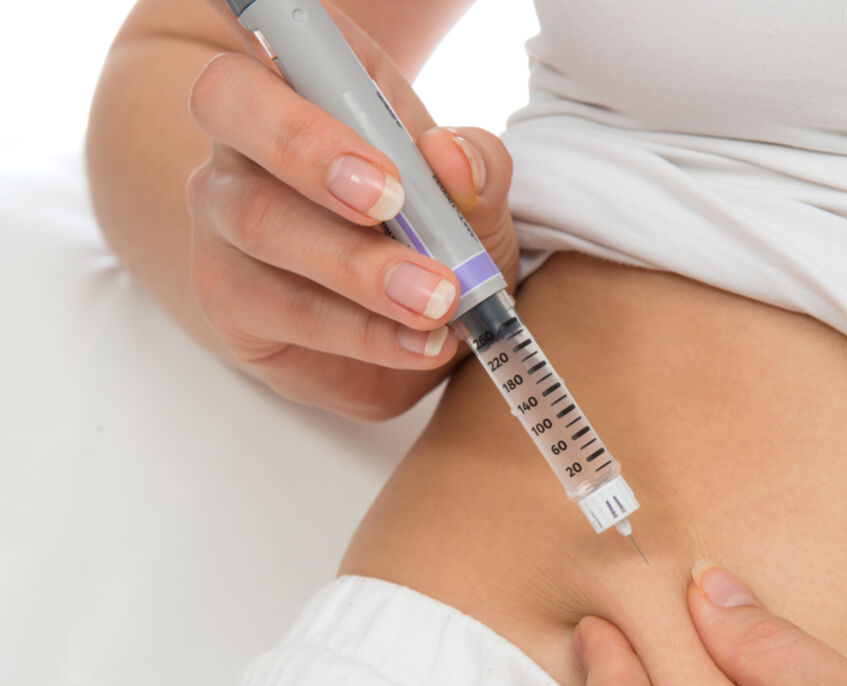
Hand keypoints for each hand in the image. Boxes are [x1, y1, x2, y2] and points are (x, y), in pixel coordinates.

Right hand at [185, 1, 517, 419]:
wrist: (410, 336)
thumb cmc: (433, 239)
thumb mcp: (475, 199)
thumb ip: (476, 167)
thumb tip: (451, 156)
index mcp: (309, 82)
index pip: (278, 31)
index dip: (316, 69)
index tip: (384, 154)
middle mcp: (246, 137)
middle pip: (231, 108)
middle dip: (312, 154)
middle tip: (391, 206)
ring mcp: (221, 216)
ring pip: (258, 221)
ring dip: (357, 267)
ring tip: (436, 302)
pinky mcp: (225, 295)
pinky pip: (280, 308)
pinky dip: (362, 332)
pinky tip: (420, 344)